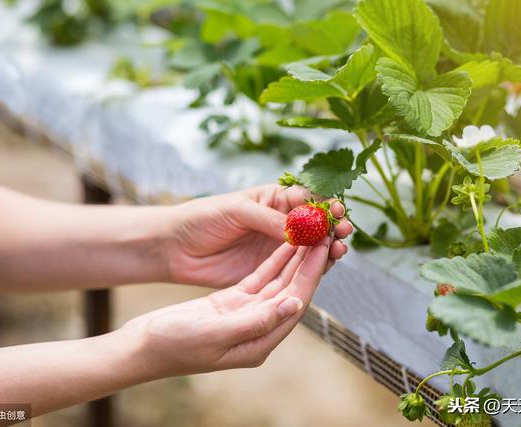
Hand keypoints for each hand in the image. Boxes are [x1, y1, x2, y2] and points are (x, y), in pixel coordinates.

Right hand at [120, 240, 329, 376]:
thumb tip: (294, 304)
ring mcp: (245, 314)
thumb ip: (257, 320)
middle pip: (292, 290)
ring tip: (310, 232)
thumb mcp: (216, 333)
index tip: (325, 248)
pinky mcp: (232, 302)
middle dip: (309, 262)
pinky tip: (285, 243)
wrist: (142, 346)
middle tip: (325, 233)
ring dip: (294, 258)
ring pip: (278, 281)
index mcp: (259, 342)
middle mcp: (258, 328)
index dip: (312, 274)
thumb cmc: (173, 344)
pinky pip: (260, 278)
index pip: (295, 303)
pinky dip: (273, 260)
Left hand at [164, 184, 351, 287]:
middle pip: (317, 224)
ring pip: (312, 247)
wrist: (176, 247)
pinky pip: (297, 268)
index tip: (338, 211)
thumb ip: (268, 219)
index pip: (308, 198)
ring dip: (328, 247)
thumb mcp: (236, 211)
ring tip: (338, 249)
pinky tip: (325, 264)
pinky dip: (314, 267)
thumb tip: (301, 229)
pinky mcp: (270, 270)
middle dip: (333, 227)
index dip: (326, 204)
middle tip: (344, 232)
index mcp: (274, 199)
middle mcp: (281, 222)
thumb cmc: (202, 218)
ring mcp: (278, 247)